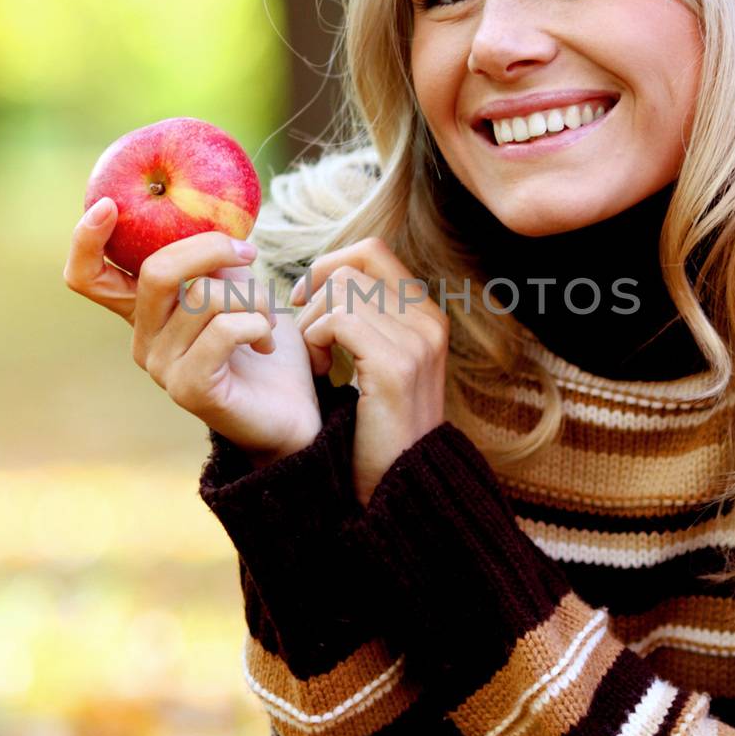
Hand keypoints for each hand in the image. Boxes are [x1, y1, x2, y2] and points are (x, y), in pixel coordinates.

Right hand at [63, 198, 320, 462]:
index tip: (110, 205)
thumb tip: (208, 213)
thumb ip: (212, 260)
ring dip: (252, 298)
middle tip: (248, 253)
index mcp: (144, 311)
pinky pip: (223, 331)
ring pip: (203, 299)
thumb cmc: (264, 345)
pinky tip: (267, 342)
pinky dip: (257, 325)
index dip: (85, 240)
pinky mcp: (189, 389)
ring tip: (268, 318)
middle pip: (156, 272)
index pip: (86, 276)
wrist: (293, 411)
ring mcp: (161, 367)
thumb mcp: (236, 289)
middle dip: (209, 249)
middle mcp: (142, 339)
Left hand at [290, 237, 447, 506]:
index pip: (372, 252)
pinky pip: (338, 321)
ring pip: (341, 291)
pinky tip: (321, 372)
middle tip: (306, 335)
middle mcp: (429, 321)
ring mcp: (417, 342)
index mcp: (427, 315)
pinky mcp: (396, 366)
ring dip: (312, 323)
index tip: (306, 300)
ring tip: (317, 362)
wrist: (399, 483)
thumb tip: (325, 279)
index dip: (330, 265)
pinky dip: (315, 340)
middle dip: (316, 294)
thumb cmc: (378, 425)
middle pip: (354, 266)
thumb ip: (368, 319)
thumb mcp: (381, 362)